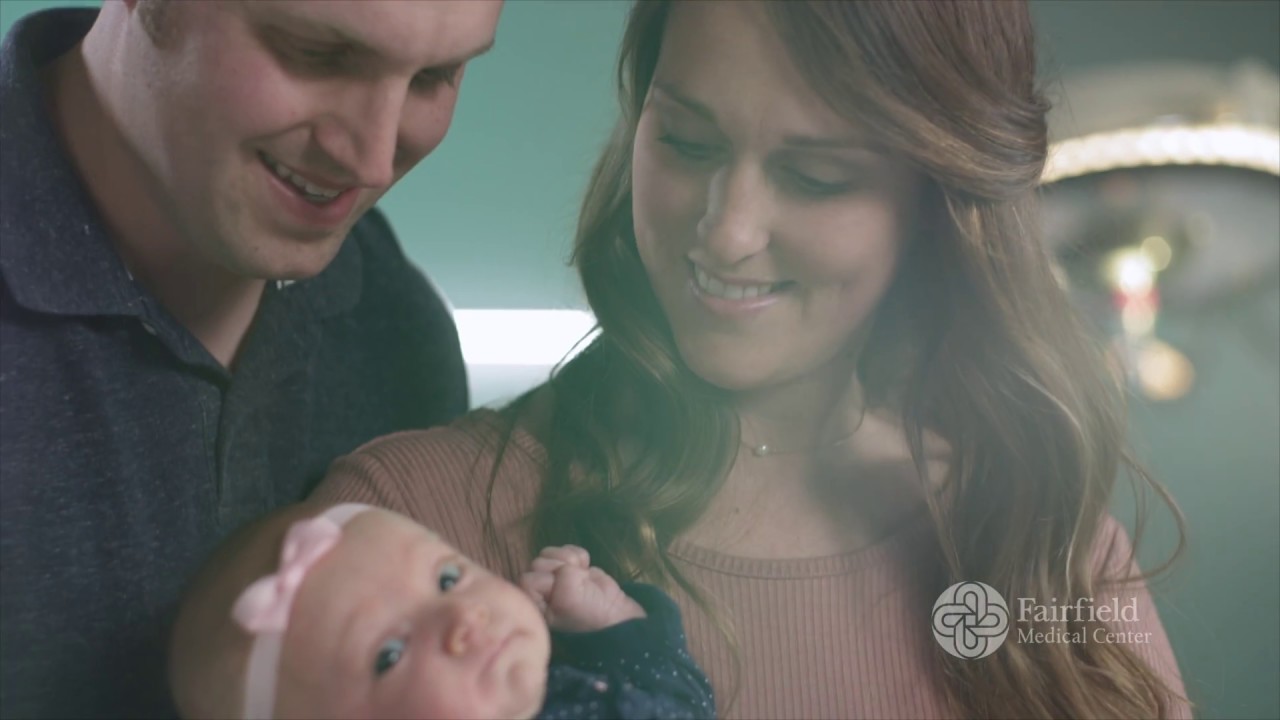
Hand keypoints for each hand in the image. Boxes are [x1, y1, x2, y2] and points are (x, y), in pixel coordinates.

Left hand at [519, 545, 645, 632]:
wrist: (614, 614)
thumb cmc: (587, 614)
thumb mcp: (567, 601)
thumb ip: (555, 579)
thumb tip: (560, 566)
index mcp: (532, 603)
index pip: (527, 579)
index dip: (546, 581)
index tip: (561, 592)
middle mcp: (539, 590)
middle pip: (538, 562)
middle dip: (559, 569)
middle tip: (575, 584)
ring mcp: (553, 577)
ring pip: (551, 553)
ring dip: (568, 560)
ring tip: (582, 575)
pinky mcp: (569, 567)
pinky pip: (566, 549)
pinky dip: (578, 556)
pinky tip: (585, 568)